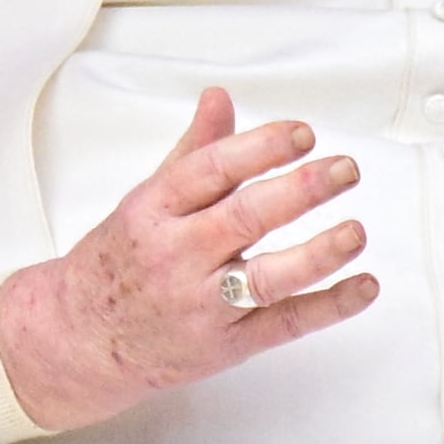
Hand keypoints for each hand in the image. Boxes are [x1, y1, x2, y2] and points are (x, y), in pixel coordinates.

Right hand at [0, 88, 372, 431]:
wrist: (79, 339)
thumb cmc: (120, 262)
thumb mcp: (146, 200)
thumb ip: (193, 151)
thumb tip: (220, 98)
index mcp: (155, 211)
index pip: (210, 171)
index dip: (259, 149)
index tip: (302, 133)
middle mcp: (177, 256)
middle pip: (244, 220)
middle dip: (299, 192)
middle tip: (343, 170)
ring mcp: (202, 304)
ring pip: (266, 279)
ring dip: (317, 255)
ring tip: (356, 232)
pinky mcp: (225, 345)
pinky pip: (283, 325)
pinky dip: (328, 307)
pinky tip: (363, 285)